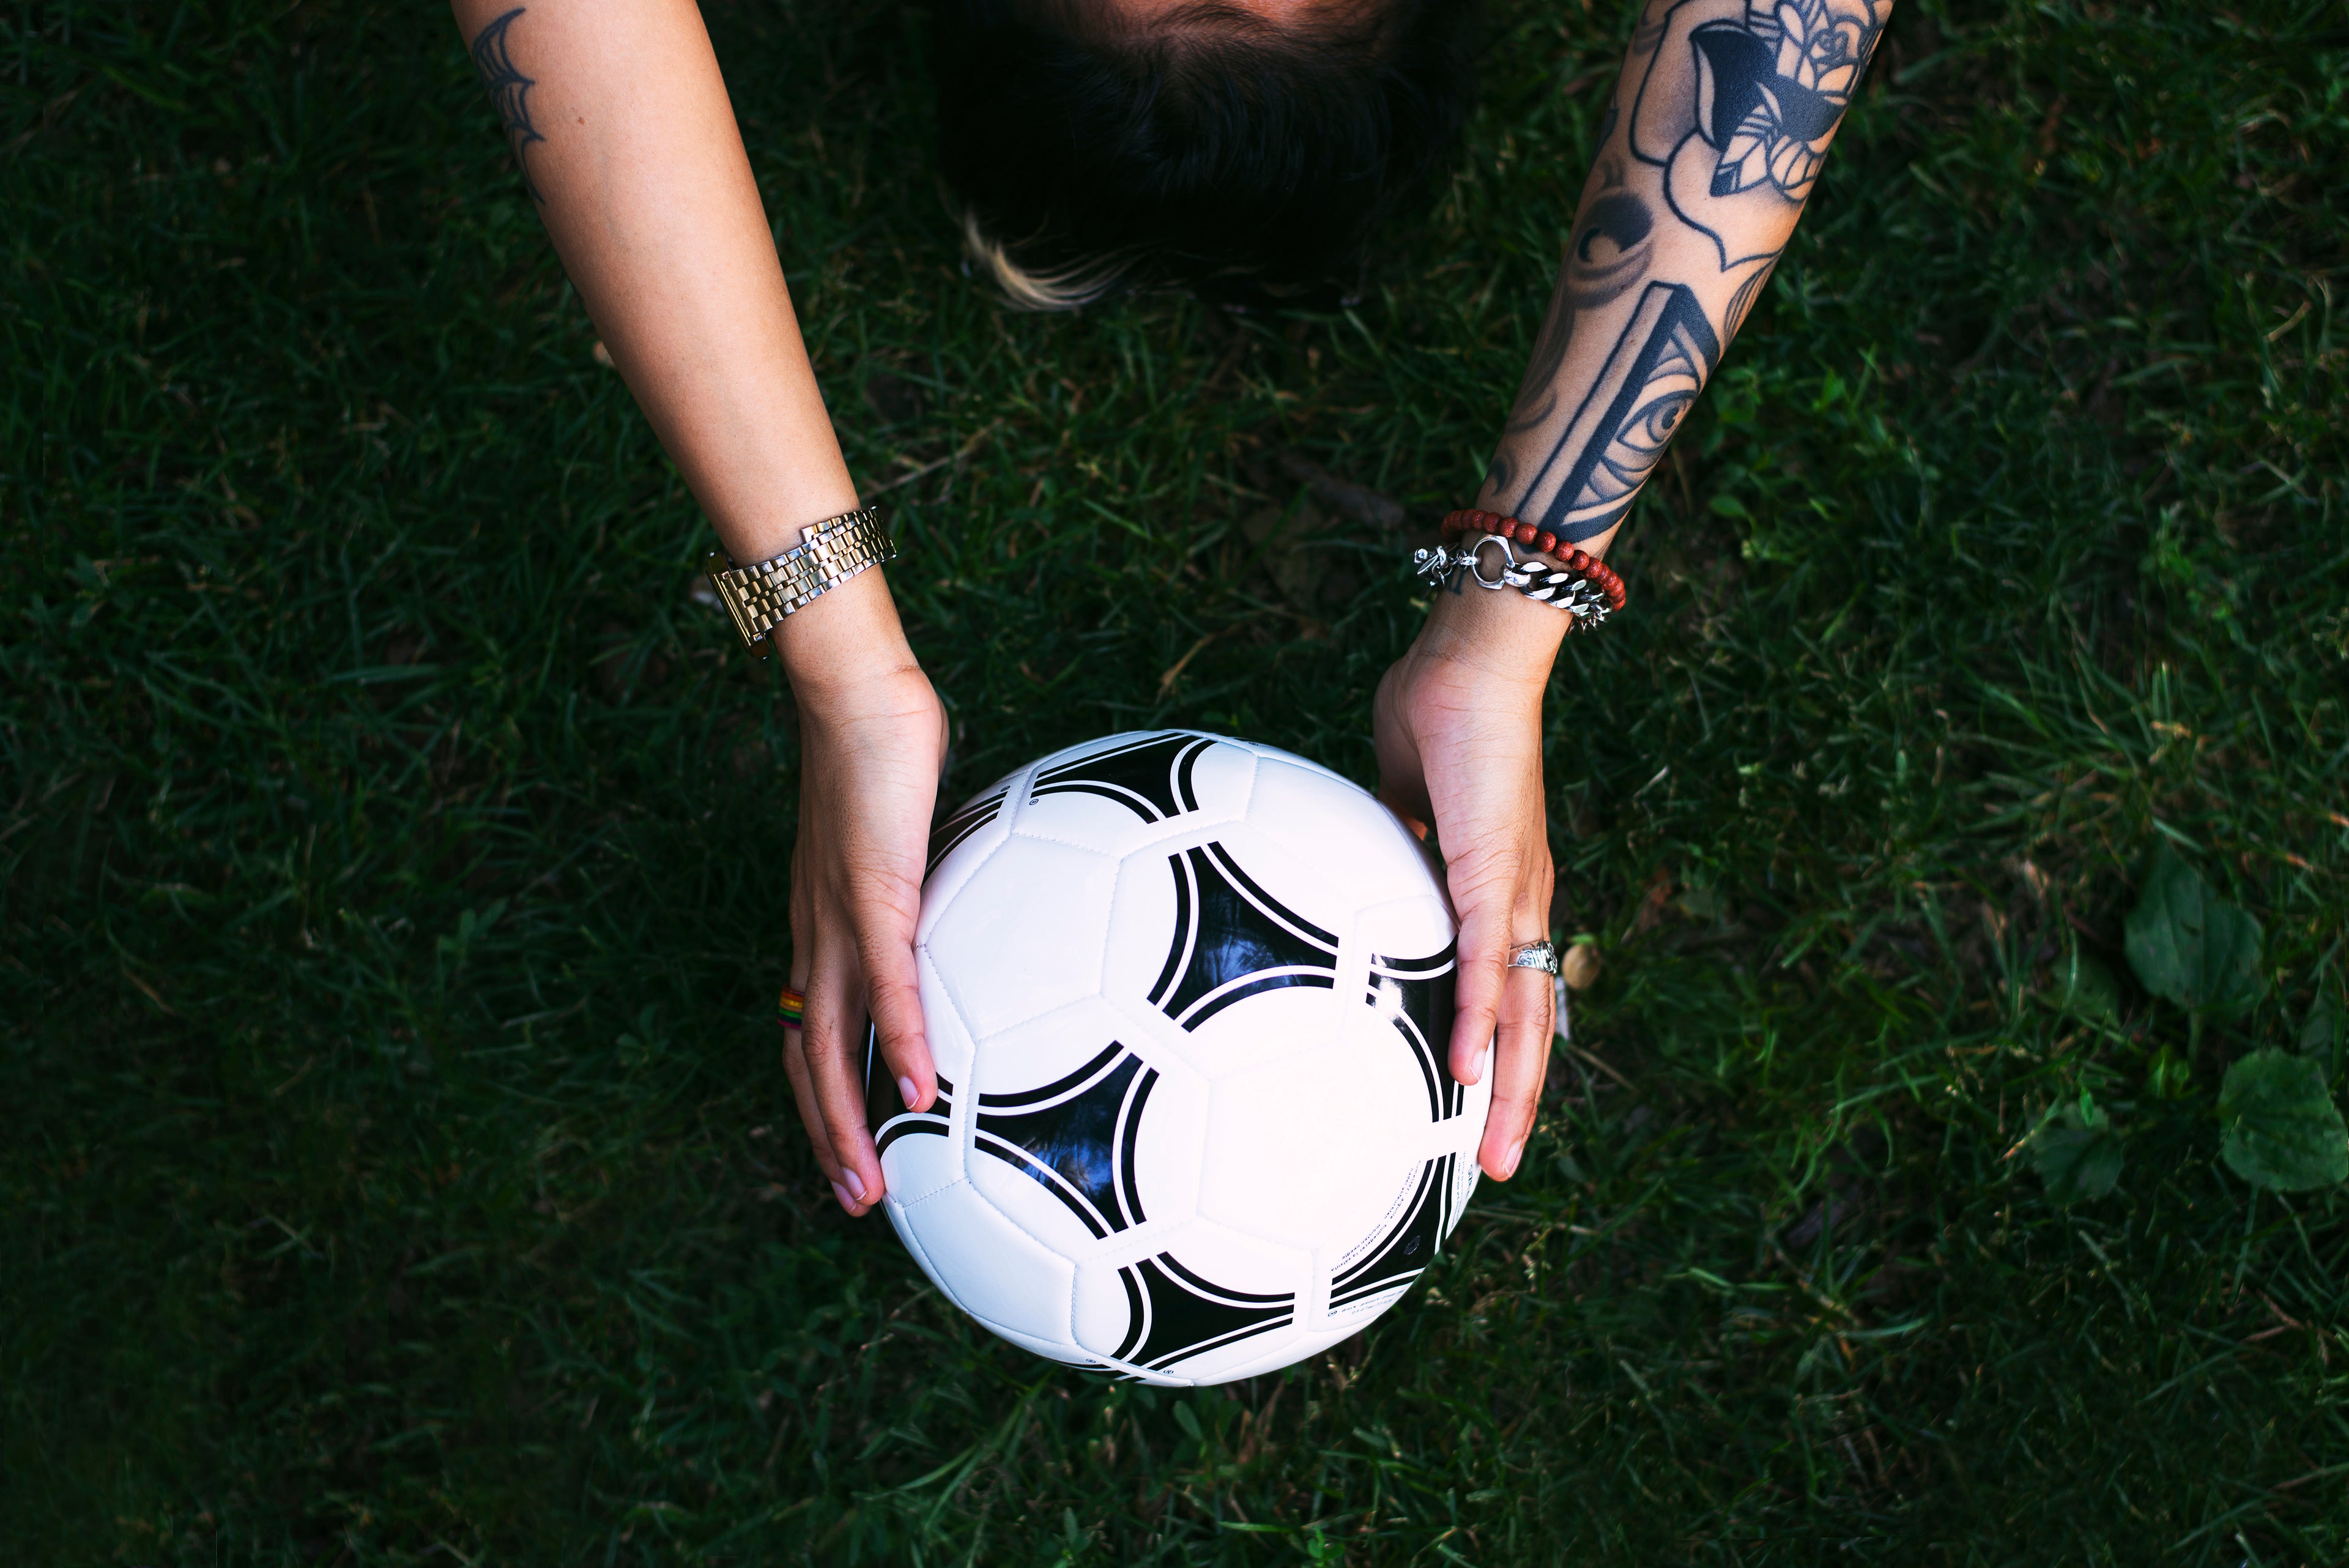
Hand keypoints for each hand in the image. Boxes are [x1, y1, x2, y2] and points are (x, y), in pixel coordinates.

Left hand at [776, 573, 947, 1216]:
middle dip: (827, 1137)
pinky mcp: (872, 895)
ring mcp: (838, 920)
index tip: (849, 1148)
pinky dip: (899, 1041)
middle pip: (804, 1058)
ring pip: (826, 1043)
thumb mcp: (904, 833)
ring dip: (847, 1121)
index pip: (806, 1029)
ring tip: (871, 1183)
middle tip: (856, 1200)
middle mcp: (817, 936)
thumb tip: (967, 893)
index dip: (821, 1095)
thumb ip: (923, 878)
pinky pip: (886, 985)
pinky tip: (922, 1089)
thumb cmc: (882, 750)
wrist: (859, 694)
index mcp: (821, 926)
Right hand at [1373, 583, 1565, 1180]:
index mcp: (1499, 887)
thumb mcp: (1404, 802)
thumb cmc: (1439, 714)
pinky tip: (1469, 1072)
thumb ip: (1390, 845)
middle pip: (1531, 1023)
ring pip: (1524, 1012)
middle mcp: (1520, 902)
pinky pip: (1486, 965)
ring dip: (1513, 1087)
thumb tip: (1354, 873)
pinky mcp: (1492, 873)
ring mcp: (1513, 892)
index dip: (1503, 1050)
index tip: (1481, 1105)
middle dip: (1518, 1101)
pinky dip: (1480, 1022)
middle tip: (1499, 1166)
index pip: (1510, 988)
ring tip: (1497, 1152)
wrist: (1469, 661)